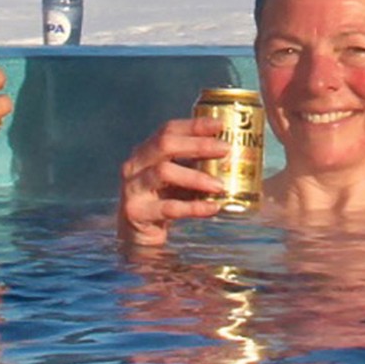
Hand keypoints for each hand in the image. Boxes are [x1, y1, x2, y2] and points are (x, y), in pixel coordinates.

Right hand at [117, 119, 230, 246]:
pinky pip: (169, 207)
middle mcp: (134, 165)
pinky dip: (193, 207)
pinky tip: (212, 208)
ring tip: (220, 185)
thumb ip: (194, 165)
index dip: (194, 125)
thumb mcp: (177, 180)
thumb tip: (232, 155)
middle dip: (198, 145)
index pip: (168, 130)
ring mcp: (132, 188)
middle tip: (225, 149)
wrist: (138, 238)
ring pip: (164, 172)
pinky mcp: (136, 212)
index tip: (220, 125)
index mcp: (145, 152)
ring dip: (196, 177)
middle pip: (165, 145)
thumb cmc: (162, 202)